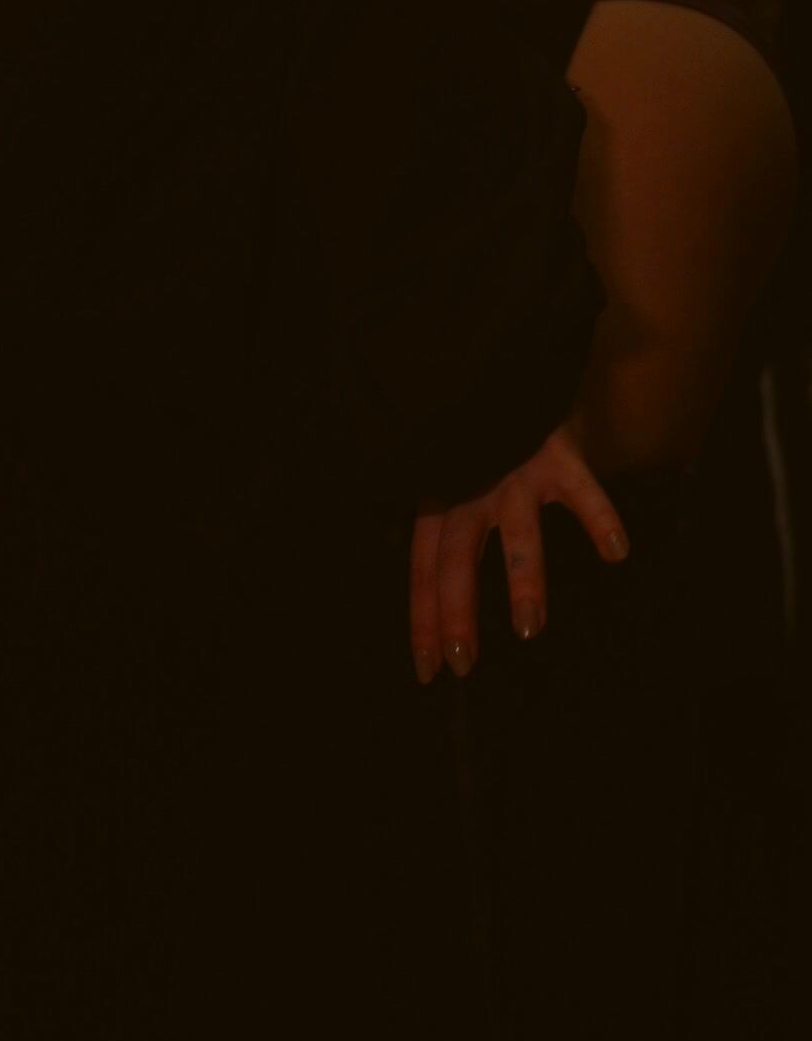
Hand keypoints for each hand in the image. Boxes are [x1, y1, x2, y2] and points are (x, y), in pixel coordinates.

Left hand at [409, 422, 629, 683]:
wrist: (513, 369)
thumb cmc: (487, 442)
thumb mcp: (457, 482)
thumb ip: (453, 534)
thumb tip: (443, 606)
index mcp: (440, 501)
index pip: (424, 571)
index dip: (425, 620)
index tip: (431, 672)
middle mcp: (470, 488)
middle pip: (456, 558)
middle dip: (457, 611)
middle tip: (464, 661)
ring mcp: (514, 471)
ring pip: (516, 533)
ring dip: (522, 580)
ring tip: (530, 628)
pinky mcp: (557, 451)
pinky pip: (581, 489)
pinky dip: (599, 518)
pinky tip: (616, 552)